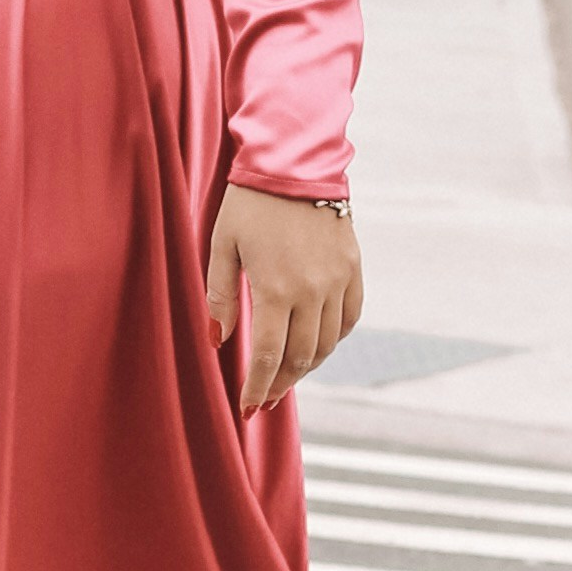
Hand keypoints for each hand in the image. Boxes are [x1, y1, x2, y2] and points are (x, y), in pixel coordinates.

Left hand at [205, 185, 363, 416]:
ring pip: (328, 344)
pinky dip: (334, 339)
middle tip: (263, 399)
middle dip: (280, 385)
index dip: (258, 387)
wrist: (295, 164)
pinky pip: (350, 318)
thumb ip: (220, 296)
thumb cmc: (250, 203)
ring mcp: (338, 281)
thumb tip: (218, 339)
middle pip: (301, 358)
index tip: (247, 406)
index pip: (269, 357)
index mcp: (276, 288)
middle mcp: (313, 291)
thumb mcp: (222, 245)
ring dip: (307, 367)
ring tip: (286, 378)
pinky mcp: (354, 268)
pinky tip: (317, 346)